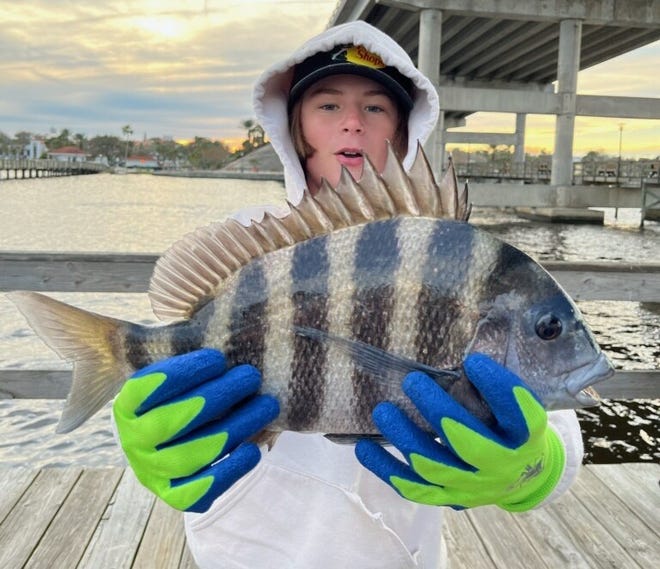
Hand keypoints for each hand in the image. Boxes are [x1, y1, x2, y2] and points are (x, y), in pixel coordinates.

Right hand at [113, 349, 279, 512]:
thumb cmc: (188, 387)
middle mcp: (132, 440)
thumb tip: (199, 304)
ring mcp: (151, 471)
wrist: (183, 433)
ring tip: (267, 405)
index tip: (217, 357)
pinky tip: (253, 448)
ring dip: (233, 428)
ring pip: (190, 456)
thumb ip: (176, 341)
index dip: (182, 373)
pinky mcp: (174, 495)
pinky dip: (226, 473)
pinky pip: (197, 493)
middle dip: (216, 397)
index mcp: (126, 404)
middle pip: (171, 422)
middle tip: (251, 376)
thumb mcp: (175, 363)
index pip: (146, 389)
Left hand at [355, 353, 564, 511]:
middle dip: (438, 411)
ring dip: (405, 438)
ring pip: (434, 468)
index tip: (472, 361)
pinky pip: (413, 488)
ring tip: (383, 411)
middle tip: (412, 381)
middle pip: (468, 444)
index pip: (520, 414)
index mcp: (525, 436)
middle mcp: (502, 465)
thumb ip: (493, 384)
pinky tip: (363, 447)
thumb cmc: (510, 426)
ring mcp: (472, 486)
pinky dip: (386, 468)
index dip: (497, 387)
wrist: (522, 476)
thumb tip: (463, 351)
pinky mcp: (447, 498)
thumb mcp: (515, 405)